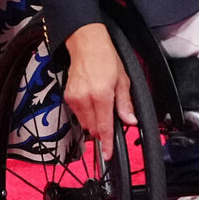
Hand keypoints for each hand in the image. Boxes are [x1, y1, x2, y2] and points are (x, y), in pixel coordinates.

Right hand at [63, 23, 134, 141]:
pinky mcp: (68, 97)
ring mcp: (75, 99)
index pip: (104, 127)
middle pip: (94, 129)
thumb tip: (130, 120)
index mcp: (101, 95)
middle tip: (111, 118)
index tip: (108, 154)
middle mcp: (86, 99)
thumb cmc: (106, 58)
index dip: (107, 144)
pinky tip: (92, 102)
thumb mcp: (123, 80)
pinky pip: (78, 115)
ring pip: (85, 124)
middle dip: (103, 130)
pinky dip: (86, 114)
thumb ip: (125, 103)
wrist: (86, 44)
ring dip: (95, 122)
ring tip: (102, 105)